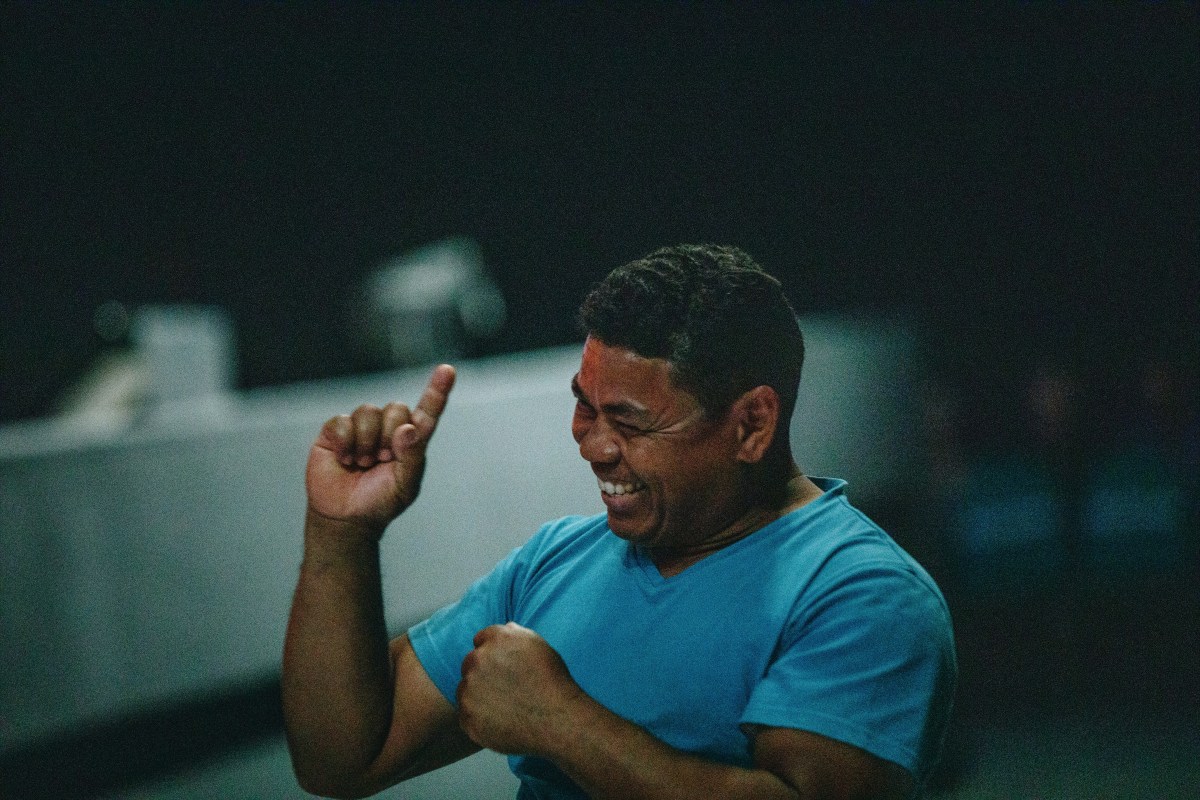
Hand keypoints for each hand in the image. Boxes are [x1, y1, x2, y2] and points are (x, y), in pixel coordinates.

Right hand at [305, 364, 455, 533]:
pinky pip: (343, 421)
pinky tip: (344, 460)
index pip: (427, 412)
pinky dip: (346, 442)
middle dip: (390, 436)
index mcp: (410, 441)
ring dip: (367, 441)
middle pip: (397, 408)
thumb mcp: (405, 485)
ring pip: (369, 411)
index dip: (437, 391)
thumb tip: (408, 428)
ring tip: (363, 463)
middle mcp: (387, 428)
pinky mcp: (335, 431)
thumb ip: (412, 457)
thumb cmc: (380, 501)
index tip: (447, 370)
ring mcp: (361, 427)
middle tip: (381, 461)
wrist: (345, 517)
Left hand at [457, 623, 583, 755]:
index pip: (481, 639)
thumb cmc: (552, 683)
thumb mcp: (539, 645)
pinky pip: (465, 715)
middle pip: (470, 664)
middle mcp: (478, 659)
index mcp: (497, 639)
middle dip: (482, 674)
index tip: (503, 668)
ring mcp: (469, 688)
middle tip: (504, 689)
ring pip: (465, 690)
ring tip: (504, 708)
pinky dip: (478, 719)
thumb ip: (515, 633)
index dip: (493, 654)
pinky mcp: (467, 716)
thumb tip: (504, 628)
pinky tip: (499, 722)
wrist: (556, 720)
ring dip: (477, 696)